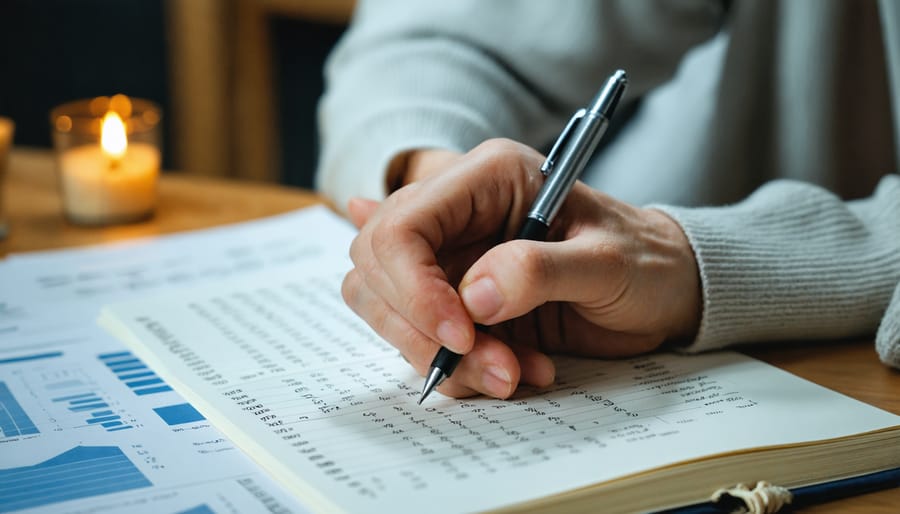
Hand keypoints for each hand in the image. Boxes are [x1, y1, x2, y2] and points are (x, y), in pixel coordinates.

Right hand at [343, 139, 701, 398]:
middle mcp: (456, 215)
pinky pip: (419, 339)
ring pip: (387, 309)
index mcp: (486, 178)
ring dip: (440, 356)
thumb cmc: (643, 262)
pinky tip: (514, 368)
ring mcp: (450, 261)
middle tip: (493, 363)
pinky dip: (457, 368)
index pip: (403, 224)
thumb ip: (539, 270)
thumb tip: (472, 298)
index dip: (413, 285)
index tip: (460, 333)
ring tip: (513, 373)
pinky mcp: (455, 304)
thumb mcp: (606, 262)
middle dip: (422, 328)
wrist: (661, 292)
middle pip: (375, 266)